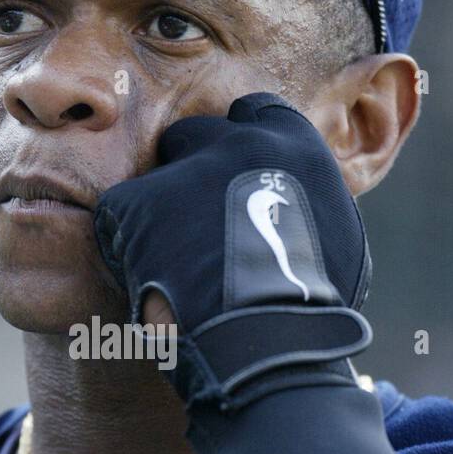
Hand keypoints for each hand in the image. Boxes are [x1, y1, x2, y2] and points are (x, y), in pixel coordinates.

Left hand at [94, 92, 372, 411]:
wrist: (267, 339)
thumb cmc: (312, 305)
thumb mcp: (335, 240)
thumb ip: (306, 206)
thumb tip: (296, 210)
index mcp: (293, 146)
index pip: (257, 115)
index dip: (239, 146)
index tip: (232, 176)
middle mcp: (238, 143)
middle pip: (195, 135)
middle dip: (189, 170)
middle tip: (191, 224)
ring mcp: (185, 170)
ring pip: (154, 180)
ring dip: (157, 215)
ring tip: (170, 267)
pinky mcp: (137, 202)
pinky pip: (117, 217)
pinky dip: (125, 247)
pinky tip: (145, 282)